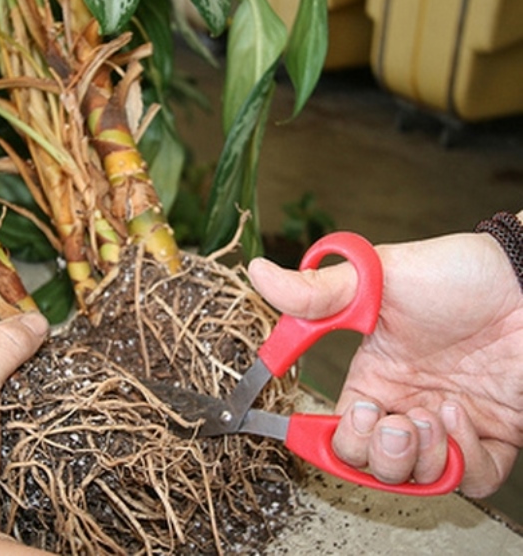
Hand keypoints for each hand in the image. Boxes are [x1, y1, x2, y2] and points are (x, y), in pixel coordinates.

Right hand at [248, 232, 522, 496]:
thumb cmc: (457, 275)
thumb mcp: (380, 278)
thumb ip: (319, 290)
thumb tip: (259, 273)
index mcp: (374, 375)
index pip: (338, 428)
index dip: (331, 437)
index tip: (338, 421)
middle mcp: (407, 403)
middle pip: (371, 463)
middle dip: (375, 453)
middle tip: (391, 421)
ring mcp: (448, 423)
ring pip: (416, 478)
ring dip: (416, 457)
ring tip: (430, 415)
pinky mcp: (493, 436)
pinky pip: (471, 478)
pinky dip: (461, 461)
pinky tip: (459, 415)